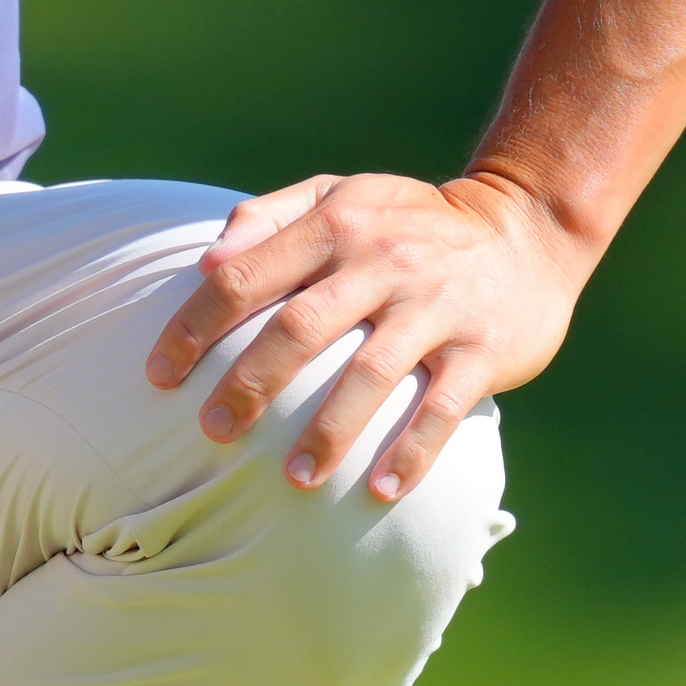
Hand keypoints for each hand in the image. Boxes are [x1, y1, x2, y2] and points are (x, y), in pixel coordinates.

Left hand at [144, 169, 592, 501]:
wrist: (526, 229)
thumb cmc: (410, 223)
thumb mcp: (343, 196)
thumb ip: (271, 218)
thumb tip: (207, 261)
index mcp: (338, 224)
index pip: (246, 276)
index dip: (195, 328)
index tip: (158, 378)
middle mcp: (384, 262)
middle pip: (299, 328)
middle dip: (250, 385)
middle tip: (213, 432)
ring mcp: (436, 308)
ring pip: (371, 373)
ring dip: (329, 430)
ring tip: (295, 479)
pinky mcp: (484, 349)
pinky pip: (443, 406)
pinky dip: (413, 449)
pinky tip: (382, 489)